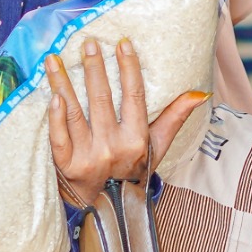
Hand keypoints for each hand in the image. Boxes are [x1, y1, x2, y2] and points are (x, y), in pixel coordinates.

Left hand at [45, 39, 204, 207]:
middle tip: (88, 42)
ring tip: (54, 59)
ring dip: (63, 84)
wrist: (108, 209)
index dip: (128, 69)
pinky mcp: (66, 166)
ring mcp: (88, 157)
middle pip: (101, 100)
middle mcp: (112, 148)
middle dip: (94, 68)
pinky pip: (58, 138)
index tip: (122, 44)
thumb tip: (199, 94)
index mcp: (136, 140)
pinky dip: (55, 117)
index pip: (133, 97)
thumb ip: (174, 118)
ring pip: (74, 114)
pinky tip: (52, 96)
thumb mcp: (157, 147)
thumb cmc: (132, 171)